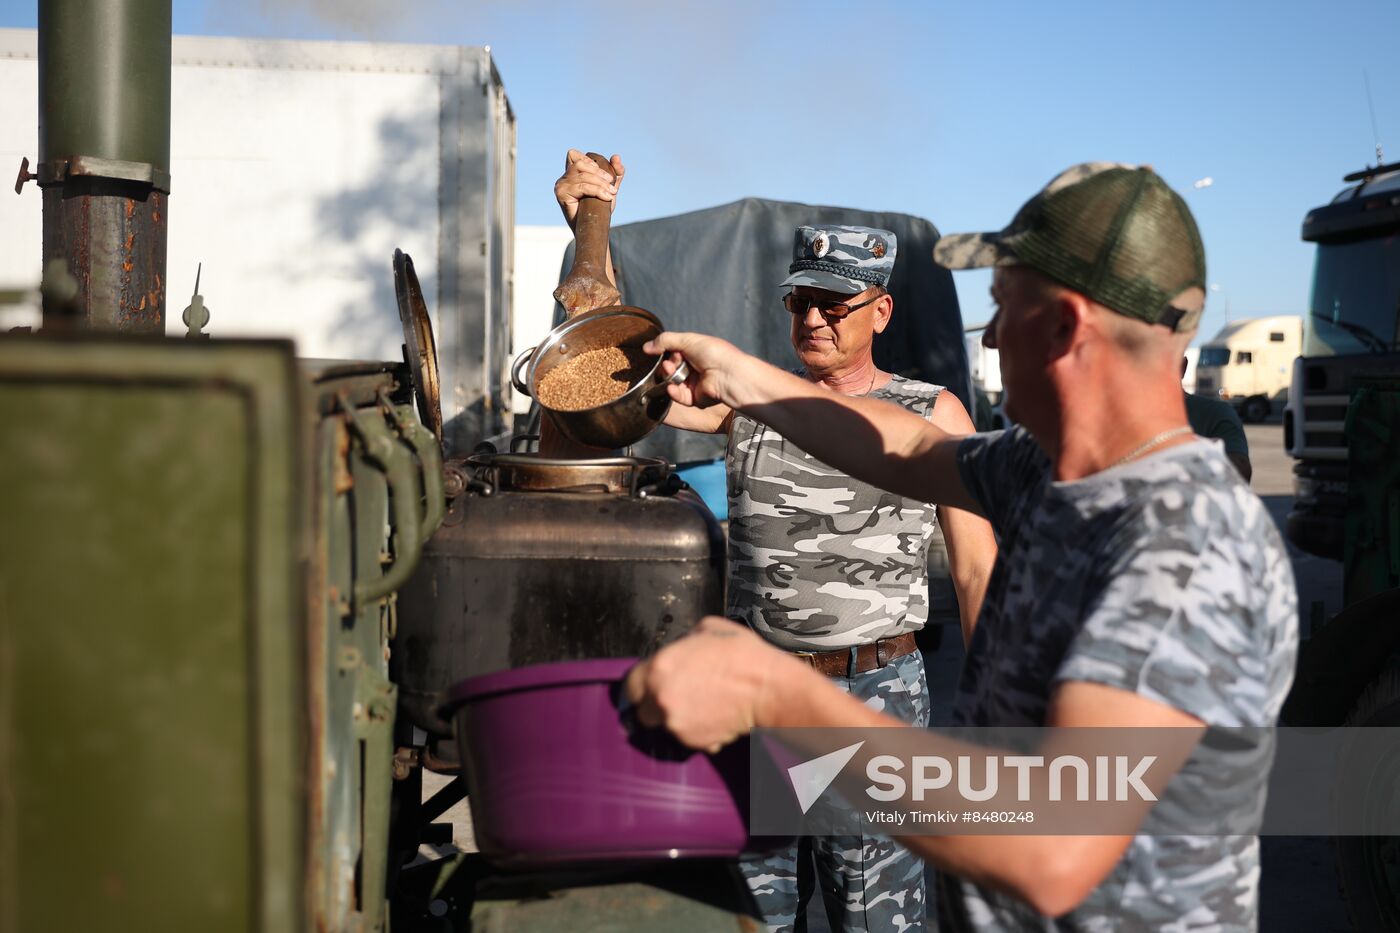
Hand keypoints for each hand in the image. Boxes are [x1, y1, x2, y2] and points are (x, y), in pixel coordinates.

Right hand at [554, 149, 624, 228]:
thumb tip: (616, 156)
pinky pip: (581, 187)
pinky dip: (597, 191)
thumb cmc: (598, 208)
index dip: (589, 159)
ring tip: (612, 193)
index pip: (573, 154)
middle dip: (599, 172)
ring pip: (582, 175)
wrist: (592, 229)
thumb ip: (614, 172)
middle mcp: (564, 178)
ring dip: (600, 183)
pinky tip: (606, 197)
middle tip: (612, 184)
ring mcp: (561, 185)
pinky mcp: (561, 193)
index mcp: (571, 173)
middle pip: (580, 163)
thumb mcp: (609, 187)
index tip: (604, 173)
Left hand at [625, 617, 790, 752]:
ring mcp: (675, 722)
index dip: (642, 686)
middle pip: (643, 712)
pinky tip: (716, 718)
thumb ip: (683, 642)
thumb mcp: (707, 629)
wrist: (766, 688)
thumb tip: (679, 649)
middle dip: (656, 707)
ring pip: (667, 726)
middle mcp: (661, 697)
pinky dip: (698, 733)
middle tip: (678, 699)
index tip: (651, 688)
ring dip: (679, 720)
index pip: (630, 685)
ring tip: (704, 706)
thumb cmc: (741, 655)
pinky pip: (689, 740)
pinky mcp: (693, 742)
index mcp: (659, 667)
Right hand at [645, 332, 749, 410]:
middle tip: (669, 363)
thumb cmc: (714, 353)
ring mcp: (694, 384)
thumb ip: (666, 341)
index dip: (667, 353)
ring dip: (668, 376)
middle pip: (670, 369)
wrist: (728, 374)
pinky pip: (678, 396)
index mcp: (695, 353)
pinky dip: (673, 392)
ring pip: (672, 382)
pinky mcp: (694, 398)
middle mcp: (694, 368)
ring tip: (670, 370)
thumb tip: (645, 347)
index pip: (673, 353)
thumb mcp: (688, 340)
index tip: (662, 351)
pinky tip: (670, 387)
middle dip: (667, 365)